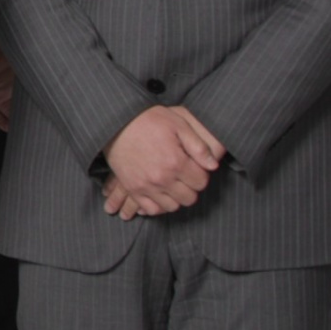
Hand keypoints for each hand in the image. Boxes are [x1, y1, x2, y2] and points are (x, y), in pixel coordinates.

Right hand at [99, 106, 223, 217]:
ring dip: (176, 198)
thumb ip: (199, 146)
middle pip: (189, 198)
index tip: (195, 167)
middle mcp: (162, 178)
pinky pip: (151, 209)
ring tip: (173, 184)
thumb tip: (213, 166)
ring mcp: (146, 186)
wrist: (117, 123)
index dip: (201, 174)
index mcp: (176, 162)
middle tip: (185, 176)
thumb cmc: (150, 120)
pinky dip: (159, 205)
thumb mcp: (179, 125)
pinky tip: (160, 193)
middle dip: (191, 188)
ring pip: (172, 207)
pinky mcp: (133, 189)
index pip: (201, 182)